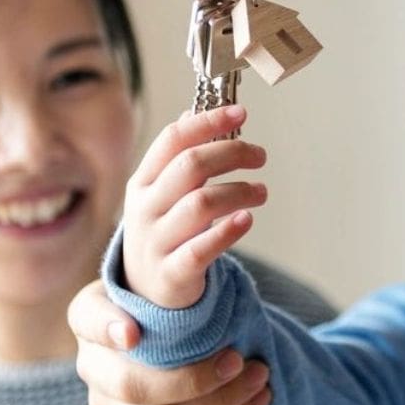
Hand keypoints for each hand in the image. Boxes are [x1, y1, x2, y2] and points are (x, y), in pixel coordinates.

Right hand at [70, 280, 271, 404]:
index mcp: (90, 316)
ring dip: (222, 401)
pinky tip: (260, 403)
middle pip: (134, 385)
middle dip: (193, 378)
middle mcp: (92, 366)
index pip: (89, 319)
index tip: (134, 333)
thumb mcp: (154, 280)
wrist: (153, 352)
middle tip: (239, 359)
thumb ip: (171, 265)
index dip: (107, 328)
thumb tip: (216, 227)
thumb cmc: (160, 304)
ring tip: (261, 376)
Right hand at [122, 104, 267, 308]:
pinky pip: (201, 249)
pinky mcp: (173, 273)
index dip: (208, 121)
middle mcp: (146, 208)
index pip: (173, 140)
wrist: (145, 292)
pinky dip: (227, 231)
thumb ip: (176, 157)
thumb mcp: (160, 193)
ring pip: (201, 204)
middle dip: (232, 152)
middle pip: (191, 166)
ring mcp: (156, 241)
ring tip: (261, 192)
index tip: (240, 113)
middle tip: (260, 155)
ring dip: (239, 191)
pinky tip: (247, 220)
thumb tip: (192, 112)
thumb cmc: (163, 232)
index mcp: (143, 182)